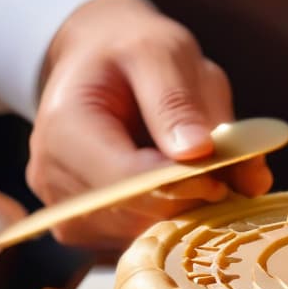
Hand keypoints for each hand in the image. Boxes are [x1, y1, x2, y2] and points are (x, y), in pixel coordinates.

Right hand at [28, 0, 272, 248]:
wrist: (99, 61)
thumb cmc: (131, 50)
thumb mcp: (160, 51)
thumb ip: (179, 100)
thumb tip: (198, 153)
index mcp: (63, 127)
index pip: (125, 181)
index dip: (182, 185)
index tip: (224, 174)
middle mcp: (52, 176)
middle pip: (133, 216)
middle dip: (190, 201)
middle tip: (235, 175)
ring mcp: (67, 208)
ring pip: (140, 234)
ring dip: (187, 212)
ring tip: (212, 171)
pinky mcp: (86, 227)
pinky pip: (139, 238)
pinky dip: (175, 218)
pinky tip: (189, 186)